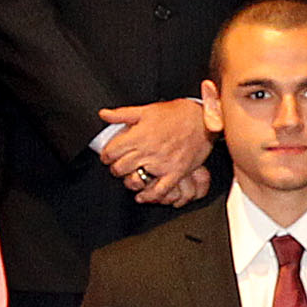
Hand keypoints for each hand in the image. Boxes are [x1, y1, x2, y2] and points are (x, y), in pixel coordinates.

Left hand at [97, 98, 212, 200]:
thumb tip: (104, 114)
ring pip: (136, 180)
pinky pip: (159, 190)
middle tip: (117, 166)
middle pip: (120, 168)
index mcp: (139, 135)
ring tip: (129, 176)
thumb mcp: (147, 110)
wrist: (202, 120)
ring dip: (129, 181)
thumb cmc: (176, 114)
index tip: (107, 156)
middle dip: (115, 168)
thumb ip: (122, 114)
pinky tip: (142, 196)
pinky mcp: (175, 173)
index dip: (105, 155)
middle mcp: (148, 151)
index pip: (111, 151)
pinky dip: (148, 196)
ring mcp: (162, 164)